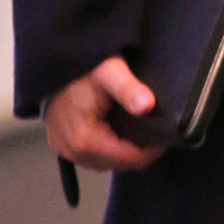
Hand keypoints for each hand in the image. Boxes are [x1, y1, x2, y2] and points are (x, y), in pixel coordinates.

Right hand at [43, 57, 165, 173]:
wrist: (56, 60)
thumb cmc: (85, 66)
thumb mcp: (111, 71)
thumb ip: (128, 89)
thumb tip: (147, 106)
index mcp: (84, 139)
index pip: (128, 159)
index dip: (151, 151)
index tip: (166, 136)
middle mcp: (70, 150)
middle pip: (116, 164)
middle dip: (138, 153)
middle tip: (156, 134)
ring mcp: (63, 148)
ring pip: (103, 163)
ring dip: (122, 153)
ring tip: (141, 134)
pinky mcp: (60, 143)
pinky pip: (90, 156)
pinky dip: (107, 150)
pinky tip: (119, 134)